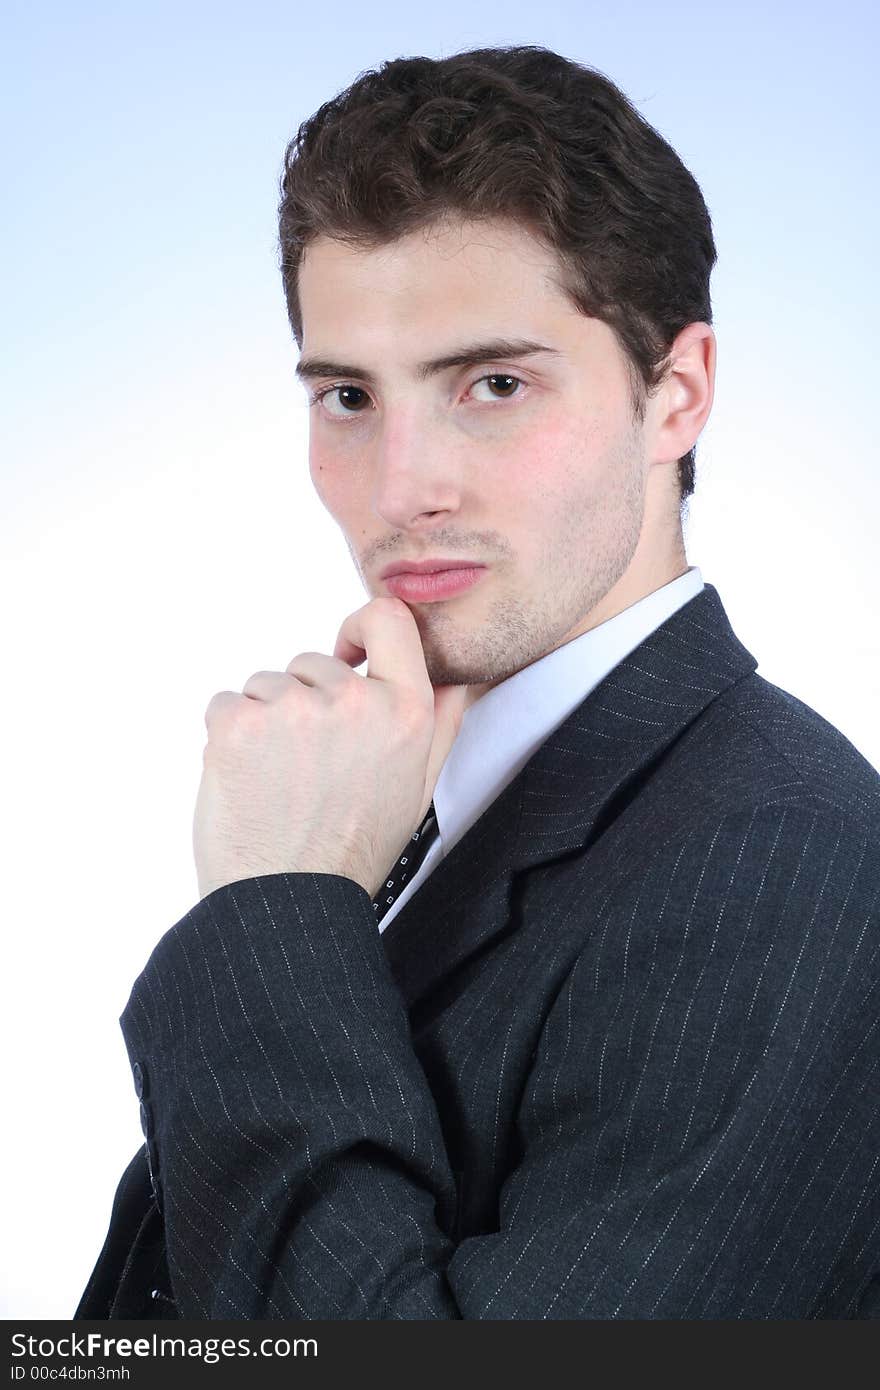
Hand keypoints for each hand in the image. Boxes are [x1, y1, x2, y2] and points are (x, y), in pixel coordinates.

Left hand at [192, 595, 468, 901]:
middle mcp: (353, 701)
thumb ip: (440, 723)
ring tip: (278, 780)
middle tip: (308, 765)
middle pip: (314, 663)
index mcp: (406, 712)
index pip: (390, 619)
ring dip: (266, 721)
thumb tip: (455, 677)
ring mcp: (292, 708)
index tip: (347, 653)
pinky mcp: (238, 721)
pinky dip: (229, 736)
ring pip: (267, 684)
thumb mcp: (418, 787)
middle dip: (305, 702)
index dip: (361, 628)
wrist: (286, 901)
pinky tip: (248, 781)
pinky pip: (227, 703)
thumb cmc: (351, 851)